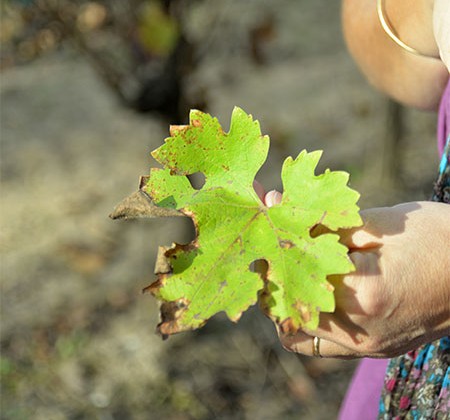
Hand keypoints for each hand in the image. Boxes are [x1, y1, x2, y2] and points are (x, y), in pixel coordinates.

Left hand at [264, 196, 449, 357]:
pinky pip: (319, 343)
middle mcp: (359, 333)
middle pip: (284, 310)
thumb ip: (321, 218)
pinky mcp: (371, 351)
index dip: (273, 246)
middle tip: (274, 248)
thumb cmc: (436, 238)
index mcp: (361, 295)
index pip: (289, 274)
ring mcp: (365, 348)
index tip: (268, 226)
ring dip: (285, 301)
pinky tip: (313, 290)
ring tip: (293, 269)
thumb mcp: (377, 222)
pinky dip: (306, 318)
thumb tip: (276, 202)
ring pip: (295, 332)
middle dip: (272, 276)